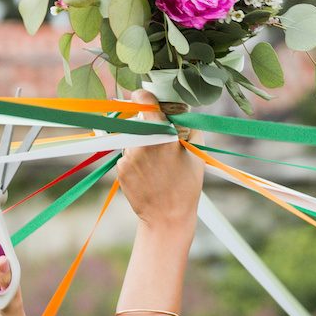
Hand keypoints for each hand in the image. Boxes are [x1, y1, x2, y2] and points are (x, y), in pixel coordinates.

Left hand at [116, 92, 203, 231]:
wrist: (167, 217)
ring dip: (141, 144)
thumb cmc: (187, 184)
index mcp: (161, 133)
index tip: (144, 99)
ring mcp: (127, 156)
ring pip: (131, 139)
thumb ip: (186, 125)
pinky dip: (135, 160)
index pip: (143, 100)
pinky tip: (148, 175)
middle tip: (159, 141)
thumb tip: (178, 108)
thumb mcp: (196, 150)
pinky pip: (126, 156)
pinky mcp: (120, 169)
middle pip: (138, 120)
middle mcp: (141, 142)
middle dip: (146, 125)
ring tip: (156, 165)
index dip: (144, 97)